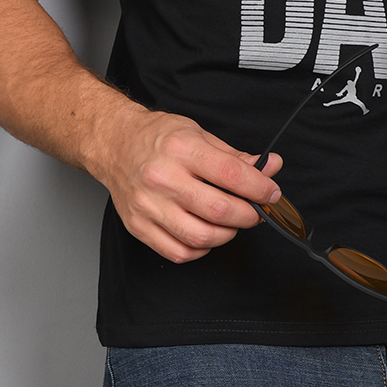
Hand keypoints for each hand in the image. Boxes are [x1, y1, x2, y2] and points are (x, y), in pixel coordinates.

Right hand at [98, 103, 282, 263]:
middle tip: (255, 211)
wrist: (115, 144)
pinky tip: (206, 234)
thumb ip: (235, 156)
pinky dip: (201, 249)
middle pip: (218, 210)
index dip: (260, 188)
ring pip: (201, 237)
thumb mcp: (199, 134)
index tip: (271, 193)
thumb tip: (269, 167)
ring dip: (227, 234)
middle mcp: (163, 178)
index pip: (232, 174)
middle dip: (248, 215)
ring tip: (231, 222)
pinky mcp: (139, 227)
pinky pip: (179, 252)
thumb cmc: (158, 137)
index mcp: (182, 149)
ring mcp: (148, 205)